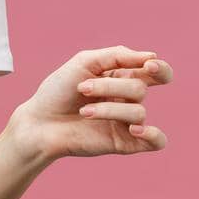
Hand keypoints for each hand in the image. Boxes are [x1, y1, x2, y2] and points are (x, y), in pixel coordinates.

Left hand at [7, 45, 172, 161]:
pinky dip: (153, 135)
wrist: (39, 122)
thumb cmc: (58, 91)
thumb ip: (117, 55)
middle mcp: (127, 99)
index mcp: (121, 77)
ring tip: (84, 111)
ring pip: (138, 112)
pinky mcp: (124, 143)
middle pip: (139, 89)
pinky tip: (135, 130)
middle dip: (110, 86)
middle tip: (83, 88)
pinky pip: (156, 143)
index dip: (160, 68)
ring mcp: (126, 122)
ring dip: (108, 109)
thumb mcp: (84, 62)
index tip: (149, 65)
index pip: (155, 72)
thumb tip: (151, 56)